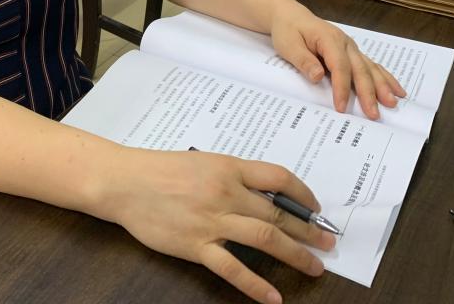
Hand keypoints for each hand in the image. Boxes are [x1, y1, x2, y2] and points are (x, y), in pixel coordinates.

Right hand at [106, 148, 335, 303]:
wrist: (125, 182)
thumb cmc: (161, 170)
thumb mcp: (202, 163)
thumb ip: (232, 177)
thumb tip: (266, 196)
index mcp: (228, 167)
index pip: (279, 178)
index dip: (303, 194)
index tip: (315, 207)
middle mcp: (226, 192)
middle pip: (278, 213)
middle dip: (309, 229)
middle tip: (329, 242)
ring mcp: (212, 220)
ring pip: (266, 239)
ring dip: (296, 254)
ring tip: (315, 267)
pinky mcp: (196, 245)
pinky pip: (233, 268)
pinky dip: (257, 285)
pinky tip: (274, 297)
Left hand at [269, 5, 405, 118]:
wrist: (290, 16)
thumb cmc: (288, 30)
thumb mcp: (288, 45)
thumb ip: (304, 61)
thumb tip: (318, 77)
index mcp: (329, 39)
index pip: (339, 67)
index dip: (341, 88)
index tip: (341, 108)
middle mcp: (345, 43)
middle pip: (360, 69)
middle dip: (368, 93)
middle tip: (373, 114)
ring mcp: (351, 47)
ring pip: (370, 68)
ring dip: (382, 86)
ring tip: (392, 103)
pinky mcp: (352, 53)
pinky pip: (371, 66)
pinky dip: (384, 78)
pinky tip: (396, 89)